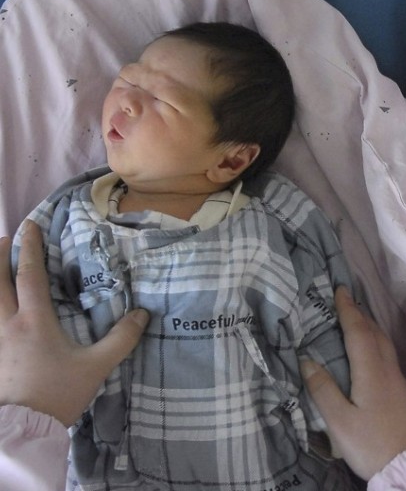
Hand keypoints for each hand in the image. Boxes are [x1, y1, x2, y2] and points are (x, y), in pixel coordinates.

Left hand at [0, 221, 148, 426]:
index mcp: (34, 321)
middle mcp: (5, 324)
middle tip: (4, 240)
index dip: (30, 247)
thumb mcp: (96, 367)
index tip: (30, 226)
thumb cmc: (58, 394)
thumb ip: (121, 339)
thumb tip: (142, 314)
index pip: (29, 274)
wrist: (23, 430)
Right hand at [302, 288, 405, 479]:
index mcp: (372, 373)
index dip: (349, 311)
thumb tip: (308, 360)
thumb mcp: (339, 422)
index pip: (359, 333)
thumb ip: (323, 390)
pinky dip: (378, 348)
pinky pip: (391, 361)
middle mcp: (390, 372)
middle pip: (376, 335)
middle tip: (347, 301)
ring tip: (358, 322)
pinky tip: (372, 358)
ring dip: (372, 330)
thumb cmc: (370, 445)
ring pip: (386, 348)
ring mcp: (402, 384)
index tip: (340, 290)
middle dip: (361, 315)